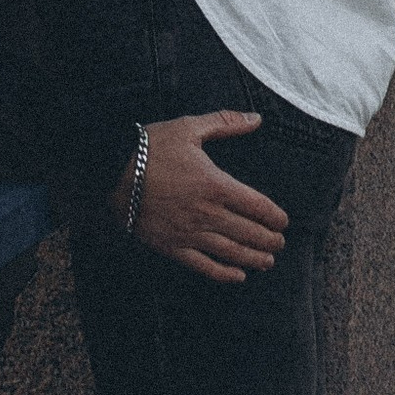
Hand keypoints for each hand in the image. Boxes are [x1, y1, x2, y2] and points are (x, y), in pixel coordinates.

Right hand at [121, 114, 287, 283]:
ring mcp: (190, 233)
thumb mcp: (188, 128)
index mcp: (215, 185)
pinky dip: (224, 274)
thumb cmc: (149, 148)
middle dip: (270, 240)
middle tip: (280, 243)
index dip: (275, 216)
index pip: (257, 206)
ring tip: (268, 261)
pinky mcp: (173, 247)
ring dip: (255, 258)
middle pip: (249, 232)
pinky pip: (204, 266)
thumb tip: (257, 118)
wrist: (110, 173)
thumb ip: (225, 123)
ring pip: (232, 252)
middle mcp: (207, 213)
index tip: (284, 221)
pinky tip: (238, 276)